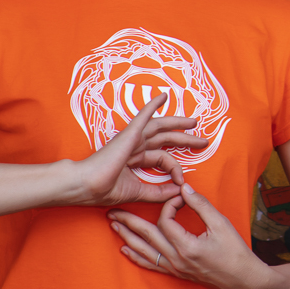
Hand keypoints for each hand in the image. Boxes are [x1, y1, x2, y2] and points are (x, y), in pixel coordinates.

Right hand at [68, 92, 207, 207]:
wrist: (86, 185)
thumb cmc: (104, 189)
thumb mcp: (137, 192)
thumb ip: (157, 192)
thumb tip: (179, 191)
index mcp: (135, 160)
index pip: (163, 159)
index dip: (175, 169)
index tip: (181, 182)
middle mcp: (135, 146)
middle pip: (166, 139)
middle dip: (185, 139)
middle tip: (203, 141)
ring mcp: (132, 138)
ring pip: (160, 126)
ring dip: (178, 123)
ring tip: (194, 122)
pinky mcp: (130, 133)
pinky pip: (144, 115)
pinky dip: (154, 105)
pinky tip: (165, 96)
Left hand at [110, 183, 266, 288]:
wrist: (242, 279)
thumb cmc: (235, 252)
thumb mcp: (221, 224)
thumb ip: (201, 205)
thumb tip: (184, 188)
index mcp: (187, 246)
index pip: (166, 221)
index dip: (168, 205)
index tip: (179, 196)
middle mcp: (176, 259)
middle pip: (147, 236)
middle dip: (129, 222)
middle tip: (113, 211)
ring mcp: (174, 268)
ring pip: (144, 251)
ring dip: (127, 237)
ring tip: (114, 226)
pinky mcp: (176, 273)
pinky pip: (151, 264)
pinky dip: (136, 256)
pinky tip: (126, 249)